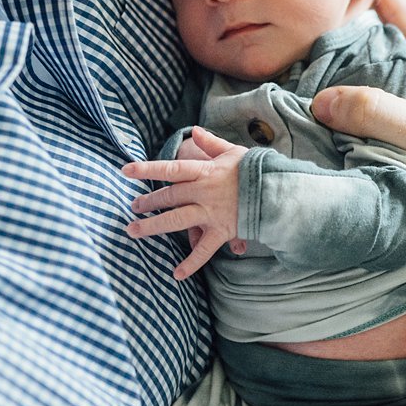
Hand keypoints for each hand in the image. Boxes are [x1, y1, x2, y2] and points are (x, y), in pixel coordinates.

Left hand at [122, 127, 247, 278]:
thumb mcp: (234, 152)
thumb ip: (211, 144)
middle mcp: (204, 192)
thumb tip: (194, 132)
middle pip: (168, 197)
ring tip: (133, 230)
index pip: (170, 168)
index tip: (126, 171)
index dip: (147, 169)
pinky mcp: (221, 231)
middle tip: (133, 206)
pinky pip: (203, 250)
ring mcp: (211, 213)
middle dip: (147, 201)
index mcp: (205, 171)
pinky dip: (190, 263)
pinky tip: (176, 274)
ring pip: (175, 221)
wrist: (278, 191)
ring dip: (152, 226)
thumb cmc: (256, 170)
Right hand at [311, 0, 405, 294]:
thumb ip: (383, 114)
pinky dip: (358, 126)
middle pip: (394, 57)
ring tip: (310, 74)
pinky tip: (332, 133)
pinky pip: (386, 133)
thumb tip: (325, 99)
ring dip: (354, 86)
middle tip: (310, 22)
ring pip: (388, 97)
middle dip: (355, 39)